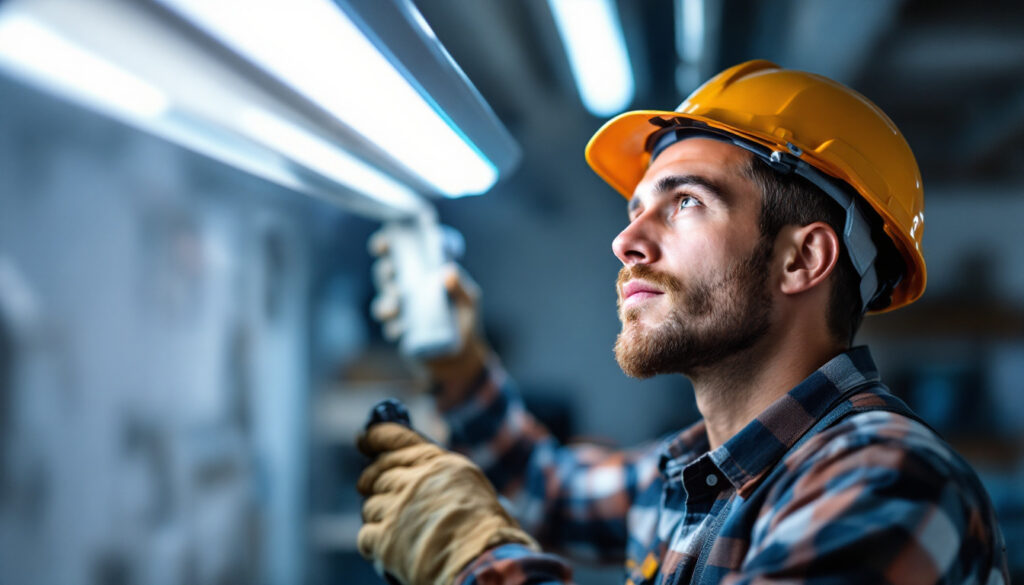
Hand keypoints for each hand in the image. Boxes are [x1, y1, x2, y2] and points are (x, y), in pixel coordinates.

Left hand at [357, 423, 537, 584]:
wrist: (481, 561)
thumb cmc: (487, 529)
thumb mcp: (471, 484)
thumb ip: (440, 474)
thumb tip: (416, 473)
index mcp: (437, 463)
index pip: (396, 439)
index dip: (375, 438)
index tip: (364, 440)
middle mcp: (414, 480)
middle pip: (377, 473)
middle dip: (371, 481)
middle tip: (368, 487)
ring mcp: (397, 508)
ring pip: (370, 505)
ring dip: (377, 516)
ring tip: (395, 528)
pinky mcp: (385, 538)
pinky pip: (366, 534)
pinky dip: (373, 542)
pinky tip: (388, 548)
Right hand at [369, 230, 489, 396]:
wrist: (460, 357)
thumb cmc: (466, 321)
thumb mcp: (469, 302)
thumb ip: (460, 288)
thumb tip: (448, 272)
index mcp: (421, 273)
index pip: (400, 254)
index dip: (386, 246)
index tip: (384, 244)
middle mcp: (407, 288)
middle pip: (385, 274)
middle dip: (385, 273)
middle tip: (394, 276)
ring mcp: (400, 310)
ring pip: (382, 301)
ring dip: (386, 302)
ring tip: (397, 306)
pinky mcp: (398, 330)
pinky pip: (389, 326)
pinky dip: (394, 326)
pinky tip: (403, 328)